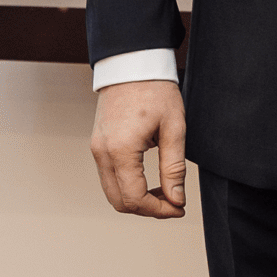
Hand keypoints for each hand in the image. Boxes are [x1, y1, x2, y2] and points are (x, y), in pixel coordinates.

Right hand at [90, 80, 187, 217]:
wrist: (133, 65)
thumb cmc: (156, 91)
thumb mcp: (174, 128)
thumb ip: (174, 168)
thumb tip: (176, 199)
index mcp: (120, 150)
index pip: (134, 198)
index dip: (158, 210)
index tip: (180, 208)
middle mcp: (102, 154)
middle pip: (119, 202)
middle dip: (148, 209)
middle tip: (174, 204)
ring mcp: (96, 150)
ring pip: (112, 192)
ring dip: (137, 200)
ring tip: (165, 194)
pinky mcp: (97, 146)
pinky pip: (109, 178)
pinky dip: (127, 187)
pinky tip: (149, 182)